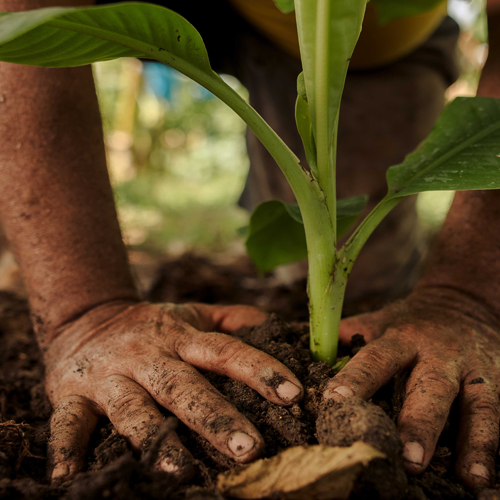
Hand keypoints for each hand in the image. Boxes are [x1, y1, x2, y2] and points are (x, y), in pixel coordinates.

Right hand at [44, 301, 303, 483]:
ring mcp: (110, 377)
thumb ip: (233, 319)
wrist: (86, 318)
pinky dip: (66, 450)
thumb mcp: (193, 314)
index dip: (259, 369)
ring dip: (156, 440)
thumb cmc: (152, 324)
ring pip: (134, 409)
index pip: (225, 351)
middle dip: (215, 417)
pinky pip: (67, 423)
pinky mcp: (72, 395)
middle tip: (249, 449)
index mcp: (181, 337)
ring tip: (183, 471)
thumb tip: (277, 326)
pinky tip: (68, 480)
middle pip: (184, 386)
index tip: (293, 394)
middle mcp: (148, 356)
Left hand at [324, 287, 499, 488]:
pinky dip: (492, 447)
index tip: (336, 403)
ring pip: (477, 407)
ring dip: (472, 443)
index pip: (376, 359)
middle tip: (408, 459)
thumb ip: (350, 334)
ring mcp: (473, 371)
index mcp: (402, 338)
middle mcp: (439, 355)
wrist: (465, 302)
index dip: (356, 380)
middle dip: (420, 423)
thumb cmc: (413, 319)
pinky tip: (486, 480)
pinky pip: (497, 416)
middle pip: (430, 389)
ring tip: (467, 479)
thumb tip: (306, 348)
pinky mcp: (498, 383)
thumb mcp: (382, 319)